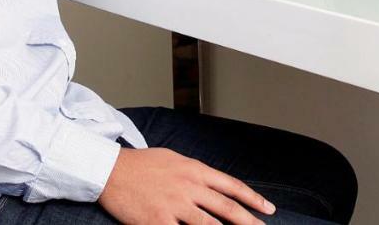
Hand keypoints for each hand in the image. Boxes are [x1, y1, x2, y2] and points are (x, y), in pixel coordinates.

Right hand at [98, 148, 275, 224]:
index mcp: (194, 170)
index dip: (252, 199)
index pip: (231, 186)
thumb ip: (195, 173)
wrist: (110, 170)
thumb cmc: (141, 164)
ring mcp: (174, 206)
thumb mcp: (174, 159)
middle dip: (250, 222)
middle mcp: (189, 187)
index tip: (268, 209)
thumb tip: (213, 184)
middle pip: (227, 209)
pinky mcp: (158, 221)